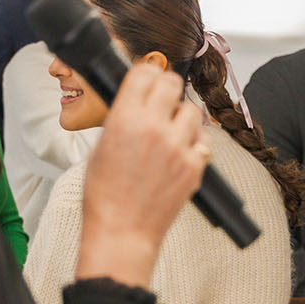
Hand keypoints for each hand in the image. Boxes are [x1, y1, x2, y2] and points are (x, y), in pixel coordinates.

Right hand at [76, 63, 208, 288]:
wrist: (122, 231)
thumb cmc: (104, 196)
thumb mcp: (101, 147)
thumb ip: (122, 118)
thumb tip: (138, 100)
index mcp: (125, 118)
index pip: (145, 72)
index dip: (146, 74)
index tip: (147, 79)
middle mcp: (154, 128)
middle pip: (173, 83)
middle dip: (166, 89)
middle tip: (161, 101)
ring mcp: (178, 147)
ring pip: (192, 110)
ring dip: (182, 117)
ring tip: (170, 133)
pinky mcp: (195, 166)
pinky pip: (203, 140)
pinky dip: (193, 143)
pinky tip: (180, 154)